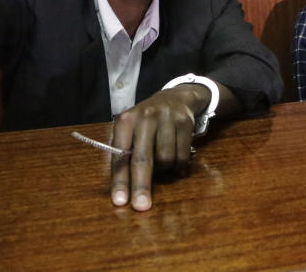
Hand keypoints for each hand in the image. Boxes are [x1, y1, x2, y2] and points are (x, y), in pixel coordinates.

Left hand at [109, 84, 211, 211]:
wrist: (175, 98)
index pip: (121, 155)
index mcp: (126, 121)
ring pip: (166, 159)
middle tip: (142, 206)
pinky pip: (182, 155)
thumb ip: (124, 152)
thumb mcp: (130, 130)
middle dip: (141, 185)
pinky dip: (180, 166)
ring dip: (164, 169)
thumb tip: (122, 186)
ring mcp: (167, 119)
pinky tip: (177, 165)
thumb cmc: (145, 122)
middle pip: (143, 158)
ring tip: (163, 164)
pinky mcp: (185, 122)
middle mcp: (145, 118)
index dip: (120, 180)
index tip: (120, 201)